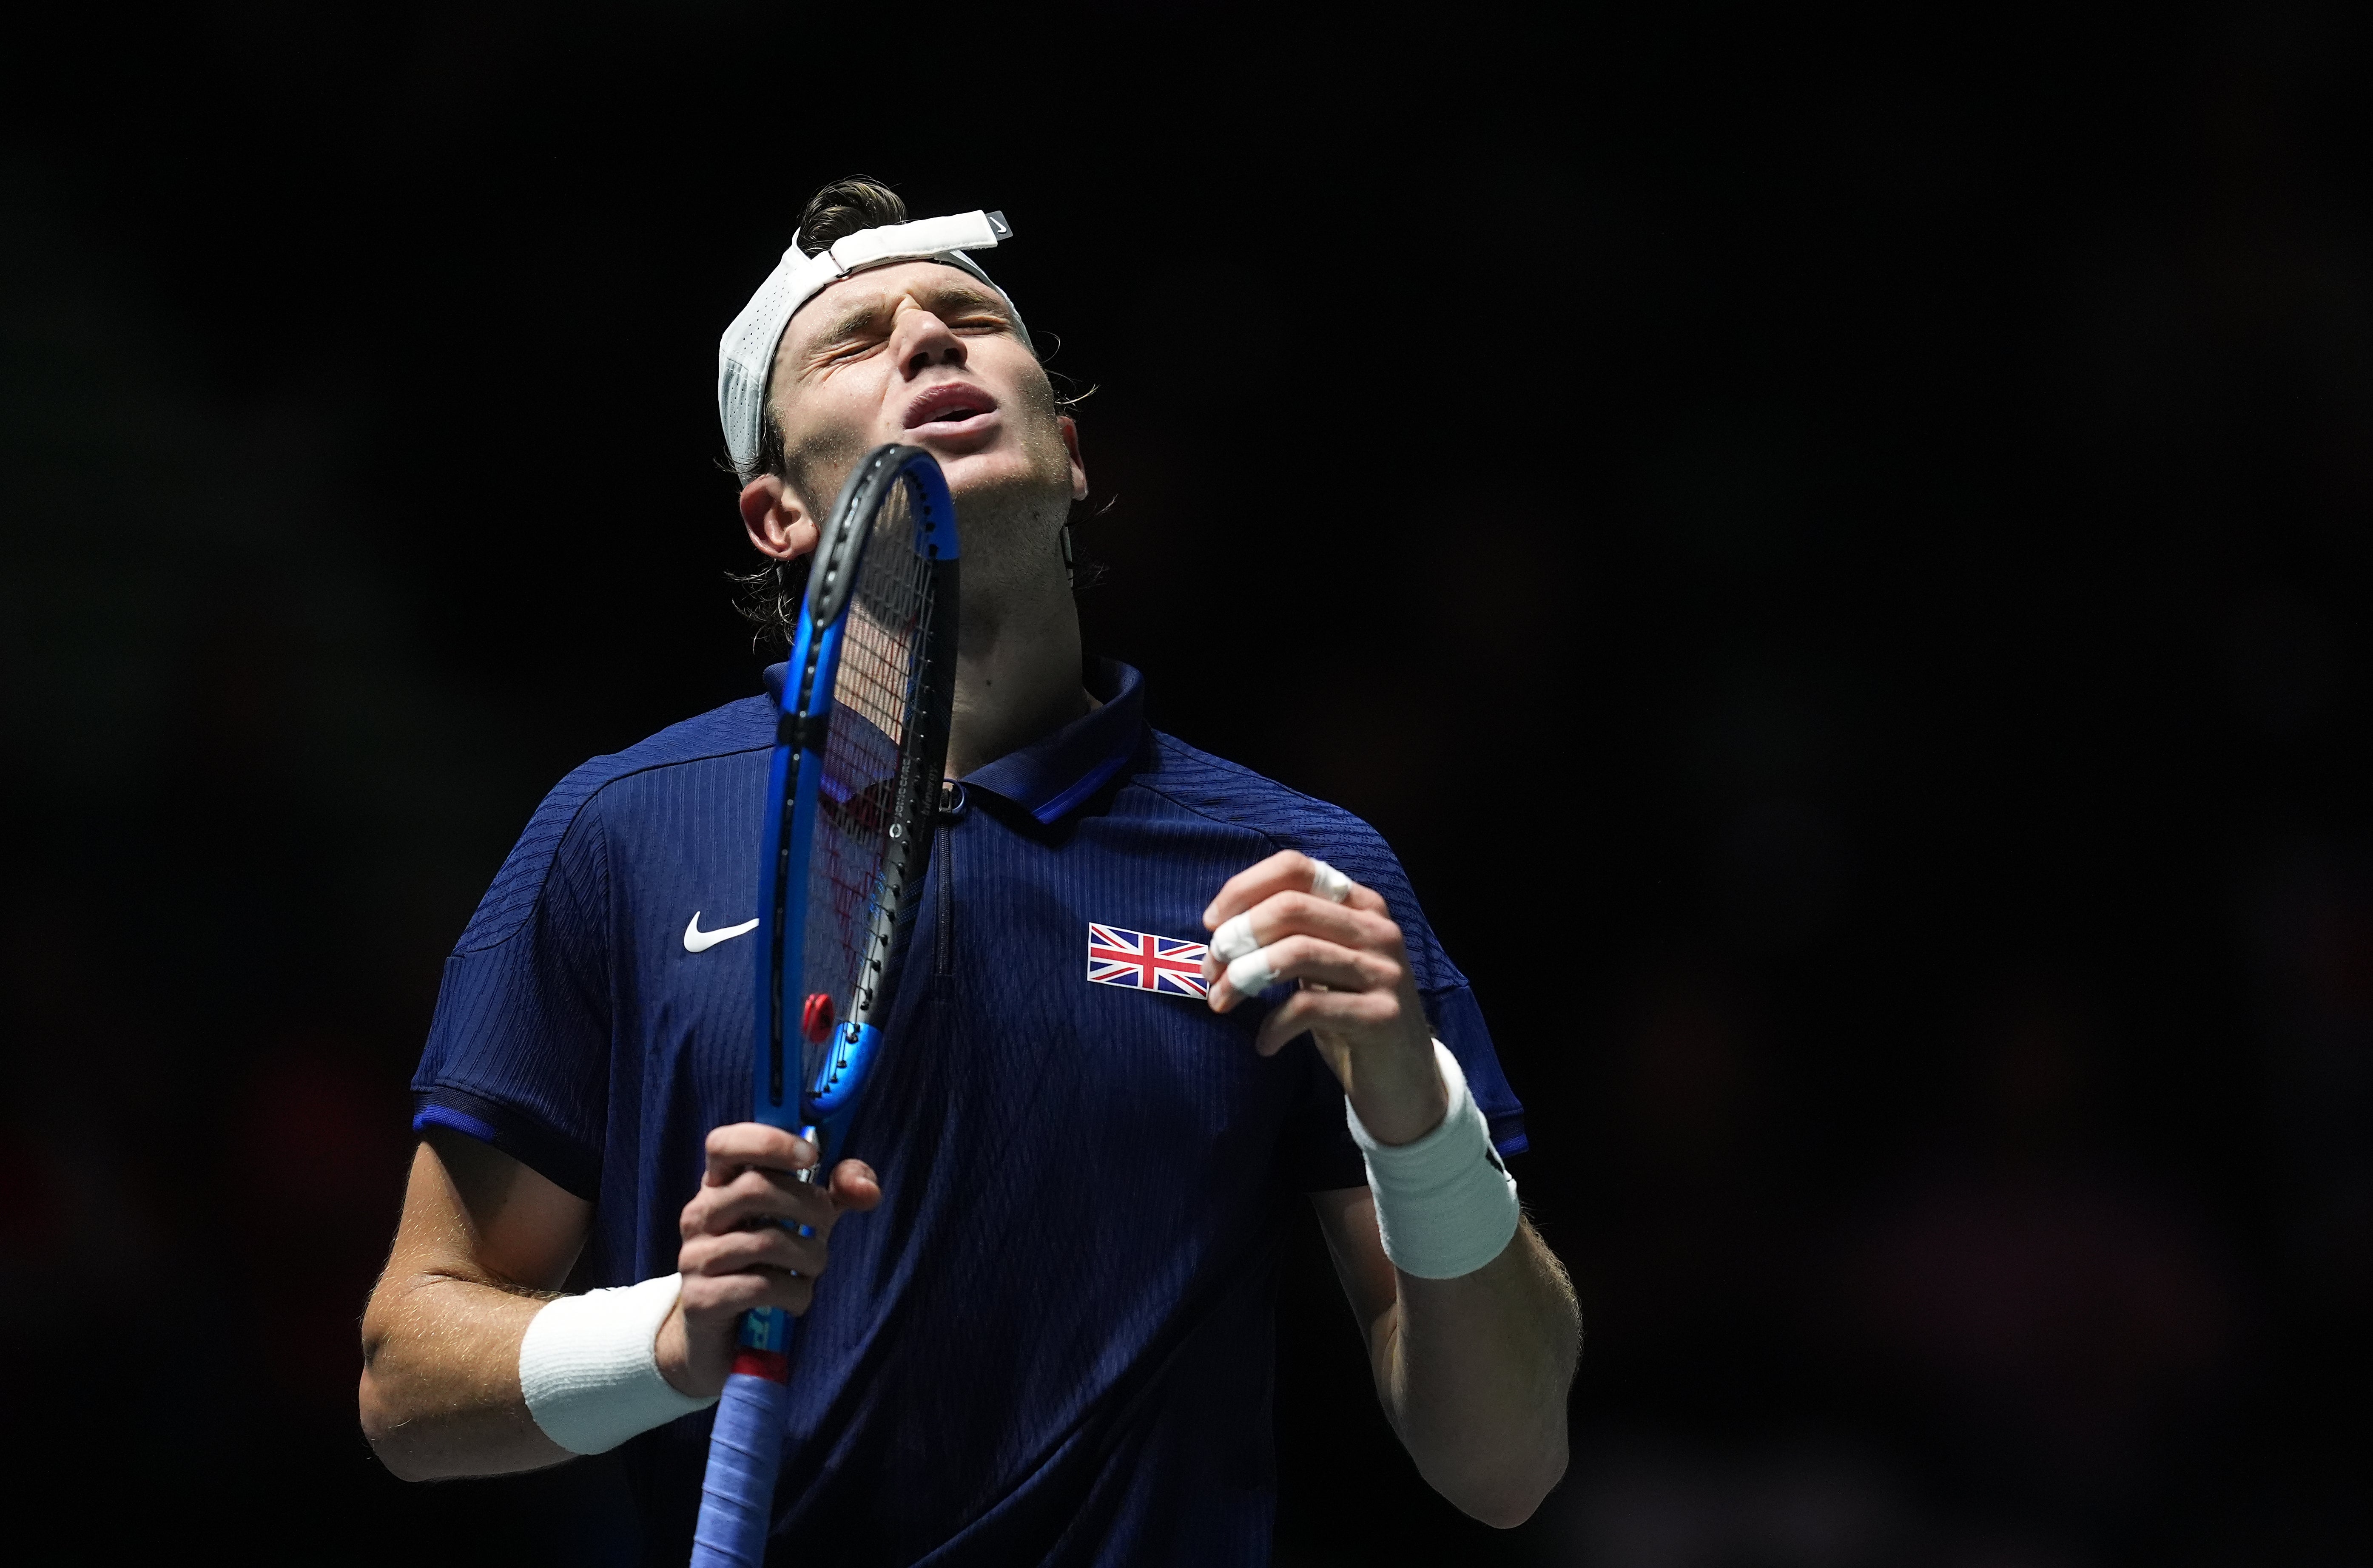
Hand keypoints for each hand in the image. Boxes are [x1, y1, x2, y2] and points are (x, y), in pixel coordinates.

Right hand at [654, 1123, 881, 1397]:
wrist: (721, 1337)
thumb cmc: (767, 1264)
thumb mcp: (804, 1221)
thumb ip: (838, 1193)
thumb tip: (867, 1189)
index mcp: (720, 1184)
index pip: (725, 1143)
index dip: (769, 1141)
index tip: (812, 1155)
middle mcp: (700, 1214)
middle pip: (756, 1188)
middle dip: (810, 1207)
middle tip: (826, 1227)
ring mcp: (695, 1257)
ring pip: (767, 1241)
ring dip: (810, 1257)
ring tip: (812, 1269)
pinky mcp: (701, 1300)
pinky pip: (761, 1287)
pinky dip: (795, 1294)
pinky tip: (796, 1300)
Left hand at [1202, 851, 1447, 1145]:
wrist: (1404, 1078)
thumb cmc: (1349, 1013)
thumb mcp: (1324, 964)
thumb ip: (1291, 934)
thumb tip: (1221, 926)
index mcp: (1361, 905)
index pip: (1297, 868)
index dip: (1245, 888)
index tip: (1212, 923)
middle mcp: (1378, 930)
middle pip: (1291, 907)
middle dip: (1238, 936)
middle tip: (1211, 969)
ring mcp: (1384, 972)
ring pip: (1296, 952)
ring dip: (1244, 977)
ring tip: (1221, 1002)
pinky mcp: (1381, 1016)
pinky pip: (1309, 1007)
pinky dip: (1274, 1024)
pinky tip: (1264, 1043)